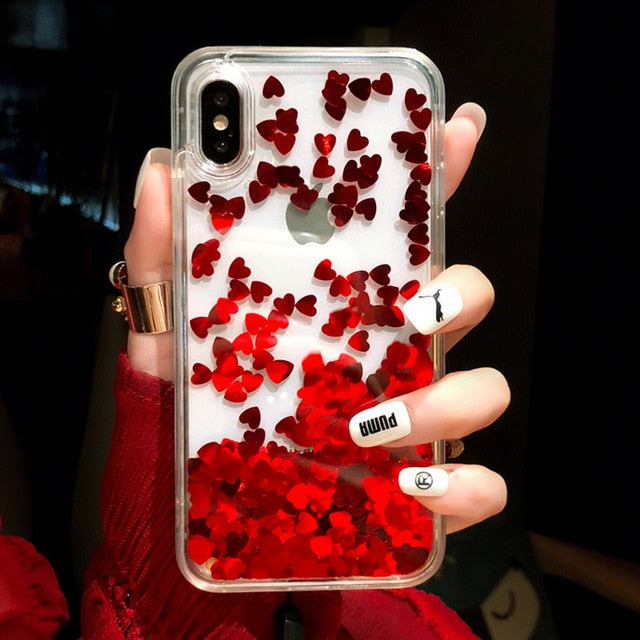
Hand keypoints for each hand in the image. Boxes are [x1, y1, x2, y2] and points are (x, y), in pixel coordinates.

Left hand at [123, 103, 508, 533]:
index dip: (438, 177)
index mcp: (340, 306)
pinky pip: (475, 485)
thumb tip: (162, 174)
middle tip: (411, 311)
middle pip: (464, 299)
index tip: (459, 130)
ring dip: (449, 400)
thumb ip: (162, 255)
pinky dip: (460, 486)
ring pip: (484, 388)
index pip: (401, 232)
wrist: (184, 515)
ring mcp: (409, 420)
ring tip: (372, 424)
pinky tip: (410, 484)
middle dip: (460, 293)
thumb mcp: (164, 331)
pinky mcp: (416, 488)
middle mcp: (386, 355)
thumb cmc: (183, 416)